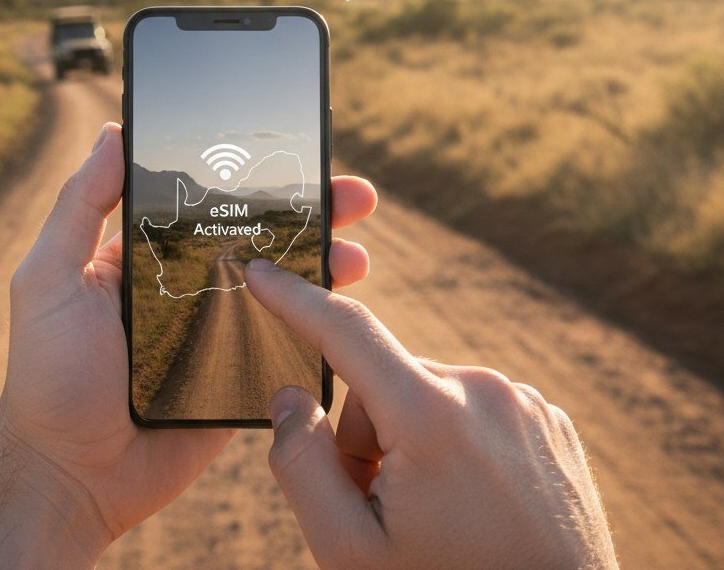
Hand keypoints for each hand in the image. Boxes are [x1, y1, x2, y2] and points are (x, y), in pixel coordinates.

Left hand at [0, 121, 377, 567]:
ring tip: (359, 250)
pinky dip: (320, 325)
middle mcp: (190, 285)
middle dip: (309, 211)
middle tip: (353, 192)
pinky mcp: (239, 377)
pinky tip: (348, 307)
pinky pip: (286, 345)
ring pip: (283, 288)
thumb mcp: (49, 279)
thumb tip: (112, 133)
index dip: (252, 177)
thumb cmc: (47, 375)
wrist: (71, 477)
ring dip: (326, 263)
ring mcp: (219, 332)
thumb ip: (79, 207)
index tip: (293, 153)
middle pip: (259, 237)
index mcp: (149, 254)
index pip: (209, 202)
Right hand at [244, 260, 618, 569]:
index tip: (261, 270)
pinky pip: (475, 410)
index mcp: (431, 415)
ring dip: (413, 440)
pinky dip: (458, 444)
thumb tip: (291, 396)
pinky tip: (476, 505)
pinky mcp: (550, 421)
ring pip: (428, 396)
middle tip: (383, 509)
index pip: (345, 330)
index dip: (295, 297)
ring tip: (437, 516)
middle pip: (383, 383)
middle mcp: (483, 390)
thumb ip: (302, 465)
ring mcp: (525, 404)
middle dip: (365, 434)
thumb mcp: (349, 553)